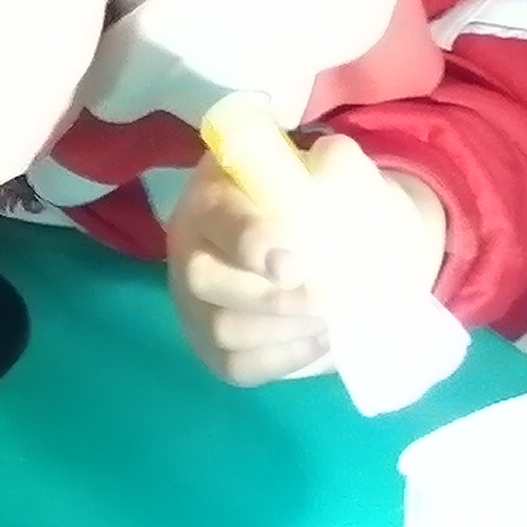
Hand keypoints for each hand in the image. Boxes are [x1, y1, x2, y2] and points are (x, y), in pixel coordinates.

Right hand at [163, 140, 446, 388]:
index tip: (293, 264)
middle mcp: (191, 248)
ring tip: (326, 322)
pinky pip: (235, 366)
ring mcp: (196, 302)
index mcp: (213, 197)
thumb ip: (335, 161)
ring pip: (220, 329)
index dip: (250, 242)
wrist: (323, 245)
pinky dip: (281, 360)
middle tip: (319, 299)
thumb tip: (331, 161)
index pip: (218, 218)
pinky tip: (318, 343)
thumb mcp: (326, 173)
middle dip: (265, 298)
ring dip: (279, 331)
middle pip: (202, 279)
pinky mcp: (213, 344)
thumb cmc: (315, 202)